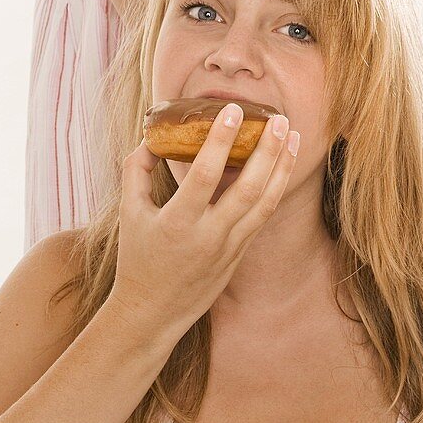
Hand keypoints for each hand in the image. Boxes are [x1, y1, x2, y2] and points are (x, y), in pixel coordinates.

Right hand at [112, 105, 299, 331]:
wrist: (153, 312)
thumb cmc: (138, 258)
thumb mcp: (129, 213)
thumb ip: (136, 171)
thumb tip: (152, 138)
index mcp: (177, 223)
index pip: (204, 175)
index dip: (220, 141)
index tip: (233, 110)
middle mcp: (209, 236)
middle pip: (247, 189)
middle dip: (267, 151)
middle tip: (279, 119)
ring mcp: (229, 248)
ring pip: (265, 203)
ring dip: (283, 168)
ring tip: (293, 136)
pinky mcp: (240, 254)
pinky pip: (264, 216)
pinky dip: (276, 188)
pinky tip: (284, 165)